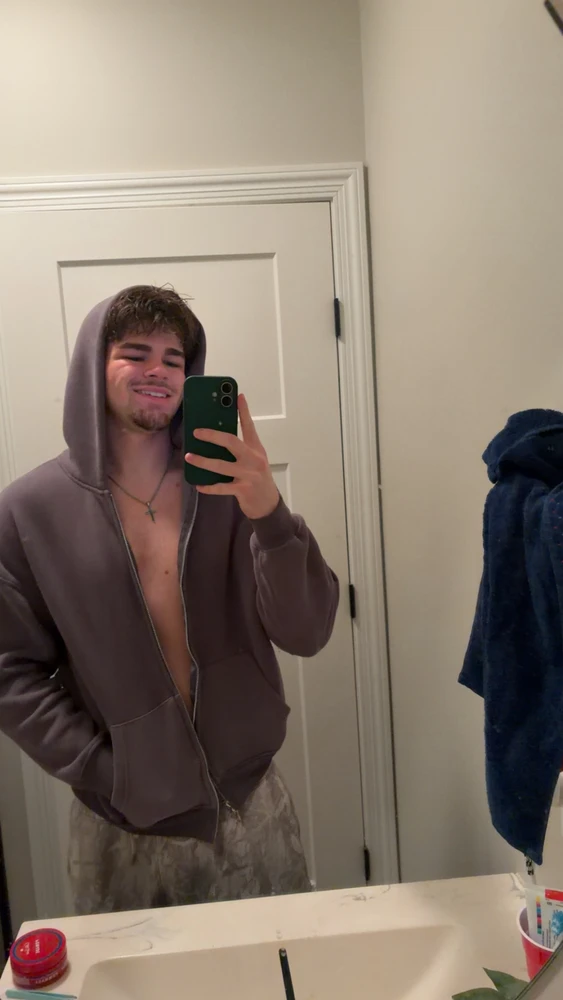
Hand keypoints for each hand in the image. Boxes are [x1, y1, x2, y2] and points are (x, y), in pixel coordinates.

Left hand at [185, 394, 279, 519]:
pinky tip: (199, 484)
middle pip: (231, 442)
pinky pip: (221, 487)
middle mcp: (253, 459)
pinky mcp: (243, 489)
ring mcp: (248, 474)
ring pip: (221, 465)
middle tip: (197, 432)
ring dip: (203, 461)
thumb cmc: (257, 478)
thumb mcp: (254, 460)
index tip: (238, 396)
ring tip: (189, 456)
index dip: (244, 411)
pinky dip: (209, 487)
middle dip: (212, 435)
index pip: (249, 427)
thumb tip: (217, 438)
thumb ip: (241, 449)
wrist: (269, 504)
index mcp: (256, 449)